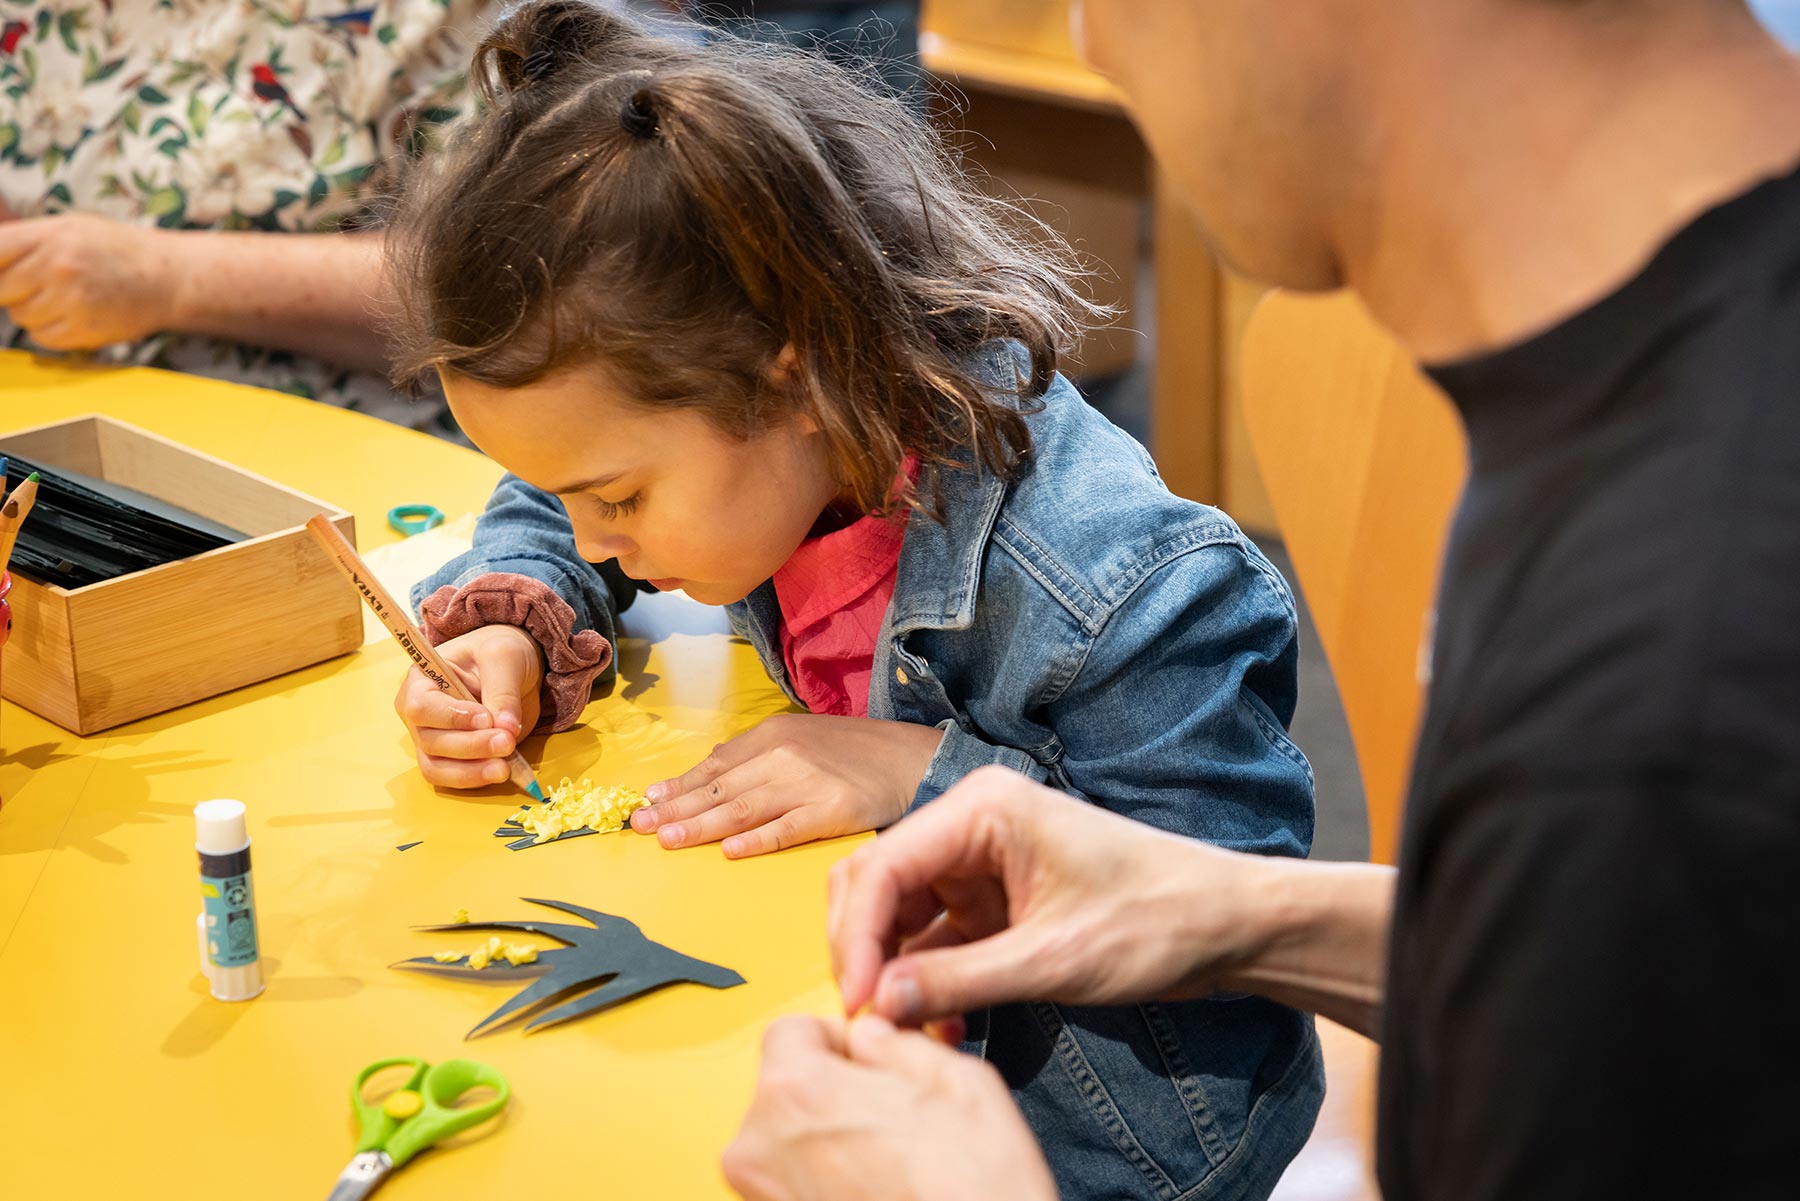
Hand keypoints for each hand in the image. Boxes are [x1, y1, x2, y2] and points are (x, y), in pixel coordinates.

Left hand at [0, 214, 182, 349]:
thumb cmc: (116, 250)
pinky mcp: (85, 331)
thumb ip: (24, 240)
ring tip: (64, 299)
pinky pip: (42, 337)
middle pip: (1, 290)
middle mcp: (60, 268)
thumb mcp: (69, 227)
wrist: (168, 279)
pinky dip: (50, 331)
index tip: (5, 275)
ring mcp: (73, 302)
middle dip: (13, 290)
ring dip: (33, 311)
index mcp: (52, 237)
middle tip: (38, 284)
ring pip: (20, 317)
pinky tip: (72, 316)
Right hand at [393, 625, 544, 787]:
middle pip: (430, 741)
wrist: (513, 667)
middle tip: (507, 742)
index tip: (487, 718)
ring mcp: (434, 739)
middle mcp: (420, 715)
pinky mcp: (453, 758)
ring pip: (436, 768)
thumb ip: (503, 689)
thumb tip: (506, 728)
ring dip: (471, 772)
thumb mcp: (504, 657)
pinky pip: (454, 778)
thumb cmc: (498, 652)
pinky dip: (477, 779)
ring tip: (505, 768)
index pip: (421, 706)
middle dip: (470, 747)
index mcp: (421, 680)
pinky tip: (505, 772)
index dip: (451, 718)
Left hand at [632, 713, 944, 858]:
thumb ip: (757, 755)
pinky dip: (757, 839)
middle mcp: (784, 755)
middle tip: (640, 829)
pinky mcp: (833, 810)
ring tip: (669, 841)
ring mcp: (808, 783)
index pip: (714, 765)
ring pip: (743, 808)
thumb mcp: (803, 739)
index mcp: (772, 735)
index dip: (679, 786)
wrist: (915, 759)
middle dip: (676, 809)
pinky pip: (787, 828)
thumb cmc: (857, 753)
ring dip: (702, 826)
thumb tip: (709, 771)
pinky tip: (731, 851)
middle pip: (720, 787)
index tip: (647, 803)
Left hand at [722, 1014, 1055, 1200]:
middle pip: (787, 1088)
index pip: (791, 1030)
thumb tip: (872, 1036)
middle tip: (892, 1112)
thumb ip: (893, 1041)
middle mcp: (761, 1148)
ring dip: (835, 1139)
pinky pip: (802, 1185)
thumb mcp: (954, 1078)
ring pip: (795, 1141)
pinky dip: (834, 1181)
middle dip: (835, 1091)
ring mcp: (768, 1198)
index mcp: (795, 1090)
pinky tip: (881, 1188)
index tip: (871, 1060)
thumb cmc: (971, 1191)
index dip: (840, 1039)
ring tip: (893, 1159)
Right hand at [827, 765, 1285, 1033]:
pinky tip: (937, 1030)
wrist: (1227, 925)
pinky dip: (928, 981)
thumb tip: (880, 1004)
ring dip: (894, 973)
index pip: (884, 867)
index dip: (858, 937)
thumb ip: (960, 981)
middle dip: (865, 952)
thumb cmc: (1158, 920)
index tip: (859, 1003)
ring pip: (898, 915)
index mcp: (984, 809)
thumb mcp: (1056, 960)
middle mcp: (971, 824)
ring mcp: (979, 862)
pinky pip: (936, 939)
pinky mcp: (993, 899)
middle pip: (877, 884)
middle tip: (872, 1021)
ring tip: (907, 1035)